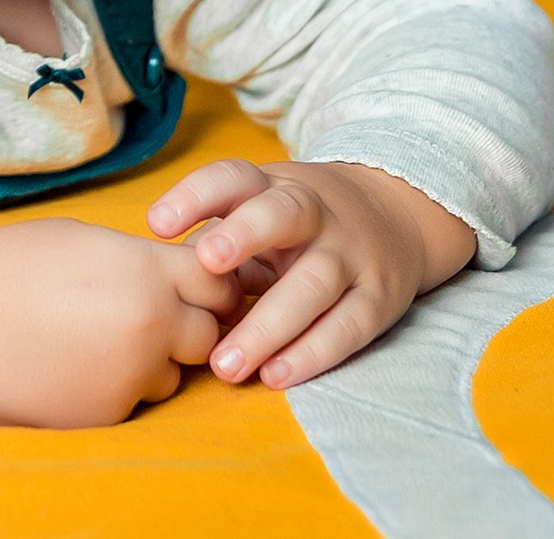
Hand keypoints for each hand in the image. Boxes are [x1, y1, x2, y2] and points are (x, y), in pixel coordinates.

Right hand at [0, 217, 241, 426]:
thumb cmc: (8, 268)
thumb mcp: (83, 239)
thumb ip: (138, 260)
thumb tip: (174, 275)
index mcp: (146, 271)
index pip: (218, 283)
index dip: (208, 284)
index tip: (189, 285)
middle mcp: (152, 324)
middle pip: (208, 334)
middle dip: (187, 327)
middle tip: (147, 318)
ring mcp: (132, 374)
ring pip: (173, 375)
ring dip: (152, 362)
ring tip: (96, 342)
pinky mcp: (109, 413)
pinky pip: (134, 401)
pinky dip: (115, 387)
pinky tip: (73, 366)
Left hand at [146, 159, 476, 390]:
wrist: (396, 216)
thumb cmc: (296, 224)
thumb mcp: (259, 213)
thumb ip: (215, 240)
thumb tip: (158, 283)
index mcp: (273, 186)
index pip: (234, 178)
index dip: (195, 196)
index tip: (156, 224)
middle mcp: (314, 212)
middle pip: (283, 214)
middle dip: (245, 234)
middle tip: (206, 263)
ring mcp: (350, 254)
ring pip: (313, 284)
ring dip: (268, 325)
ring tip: (226, 363)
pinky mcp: (378, 297)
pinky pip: (347, 327)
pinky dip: (312, 353)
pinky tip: (276, 375)